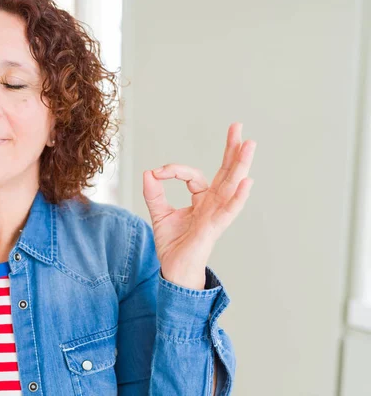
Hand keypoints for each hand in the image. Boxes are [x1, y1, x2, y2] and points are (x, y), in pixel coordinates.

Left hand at [142, 123, 255, 289]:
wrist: (174, 271)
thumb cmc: (174, 245)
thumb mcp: (160, 214)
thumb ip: (154, 194)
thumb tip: (148, 173)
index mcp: (201, 199)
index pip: (192, 175)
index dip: (174, 171)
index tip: (157, 173)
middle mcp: (212, 204)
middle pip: (225, 173)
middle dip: (231, 150)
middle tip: (238, 127)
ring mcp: (216, 215)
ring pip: (231, 186)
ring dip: (240, 165)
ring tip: (249, 145)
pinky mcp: (214, 228)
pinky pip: (229, 211)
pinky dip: (238, 197)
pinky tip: (247, 181)